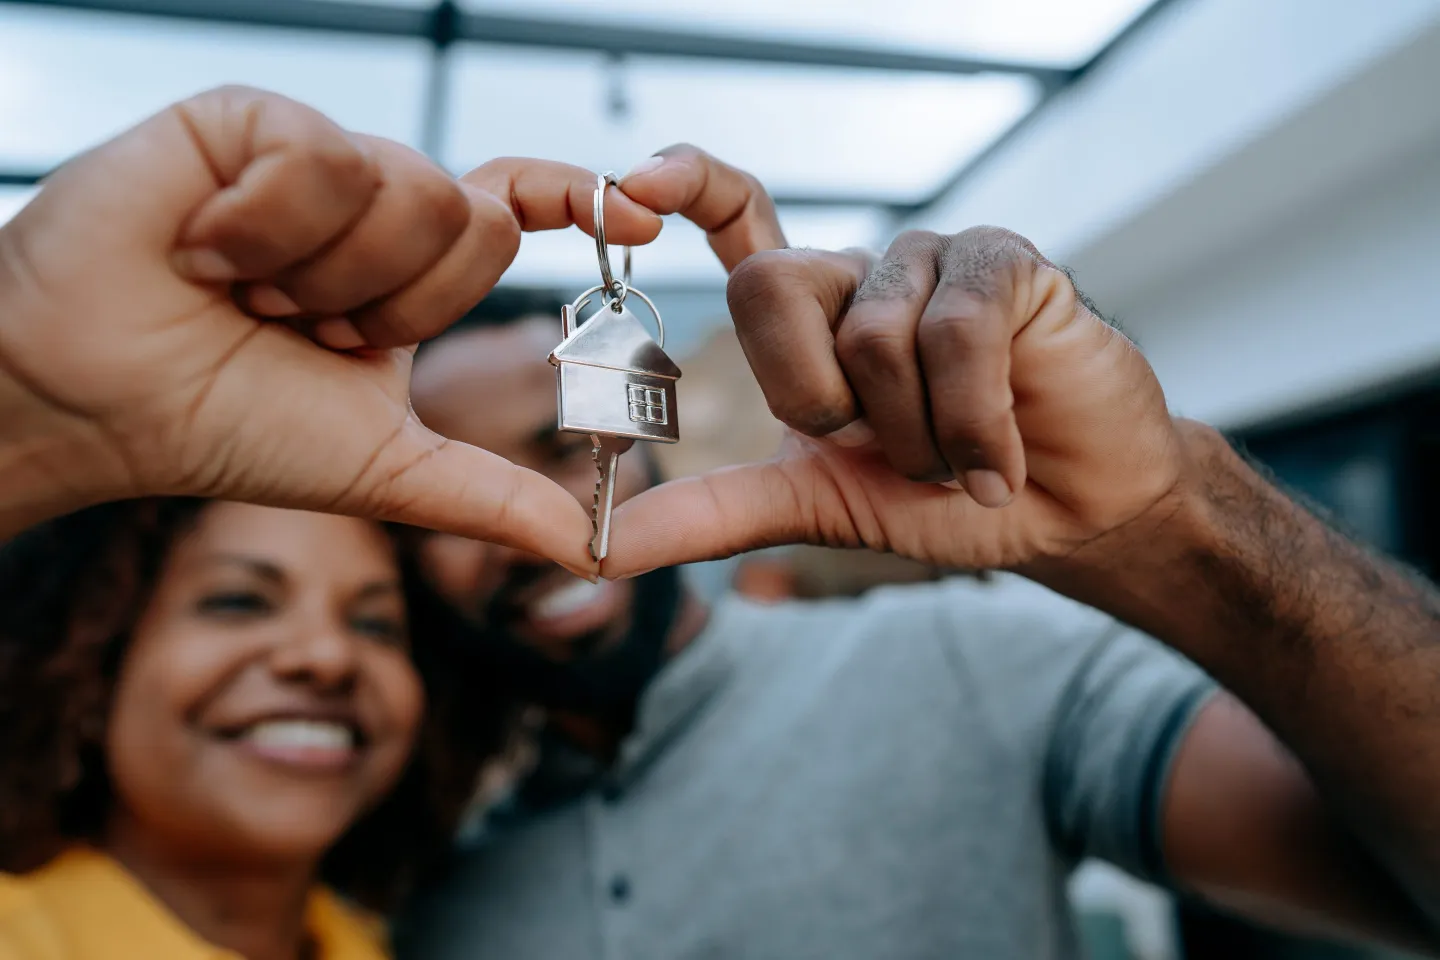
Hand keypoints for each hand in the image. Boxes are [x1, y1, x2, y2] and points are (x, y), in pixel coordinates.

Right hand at [0, 86, 662, 571]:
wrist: (97, 404)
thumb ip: (494, 499)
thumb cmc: (228, 430)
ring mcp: (314, 155)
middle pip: (476, 220)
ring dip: (322, 280)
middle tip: (302, 330)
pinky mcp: (248, 121)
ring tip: (243, 294)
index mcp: (408, 269)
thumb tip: (594, 551)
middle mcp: (372, 202)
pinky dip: (261, 233)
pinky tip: (199, 251)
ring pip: (405, 190)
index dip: (584, 203)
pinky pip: (320, 159)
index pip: (515, 209)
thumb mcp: (388, 470)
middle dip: (392, 307)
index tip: (645, 220)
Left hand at [606, 157, 1185, 575]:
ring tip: (958, 456)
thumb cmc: (943, 496)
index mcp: (811, 315)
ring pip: (868, 334)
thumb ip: (713, 513)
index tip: (634, 182)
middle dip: (815, 401)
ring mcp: (931, 260)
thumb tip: (601, 550)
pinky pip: (954, 335)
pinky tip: (1002, 464)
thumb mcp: (816, 506)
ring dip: (913, 437)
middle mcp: (860, 274)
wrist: (1066, 514)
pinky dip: (972, 426)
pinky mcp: (1003, 263)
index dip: (688, 184)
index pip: (739, 219)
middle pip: (767, 286)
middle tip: (877, 447)